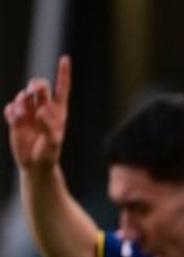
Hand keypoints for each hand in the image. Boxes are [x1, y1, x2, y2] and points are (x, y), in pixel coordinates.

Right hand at [4, 54, 70, 171]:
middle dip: (36, 85)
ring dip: (21, 101)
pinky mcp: (16, 118)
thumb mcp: (53, 142)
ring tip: (22, 115)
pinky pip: (11, 107)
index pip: (62, 88)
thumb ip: (48, 126)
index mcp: (58, 111)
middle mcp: (44, 108)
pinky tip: (15, 120)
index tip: (65, 58)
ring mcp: (29, 112)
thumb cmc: (49, 153)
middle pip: (39, 86)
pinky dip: (11, 111)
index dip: (63, 73)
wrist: (35, 164)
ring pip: (23, 95)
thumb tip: (40, 111)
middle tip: (34, 91)